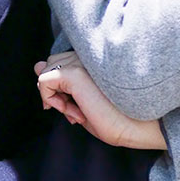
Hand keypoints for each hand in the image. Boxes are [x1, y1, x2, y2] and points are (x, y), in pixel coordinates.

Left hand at [35, 53, 166, 149]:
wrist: (142, 125)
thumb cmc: (120, 118)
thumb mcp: (86, 102)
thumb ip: (63, 85)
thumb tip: (37, 66)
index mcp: (94, 59)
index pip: (62, 60)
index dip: (62, 85)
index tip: (77, 108)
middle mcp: (87, 55)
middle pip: (51, 63)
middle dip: (56, 89)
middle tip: (76, 113)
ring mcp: (81, 62)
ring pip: (45, 71)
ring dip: (55, 96)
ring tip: (78, 113)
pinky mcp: (75, 73)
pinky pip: (43, 81)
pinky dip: (51, 100)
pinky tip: (73, 112)